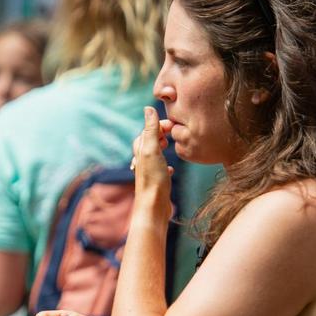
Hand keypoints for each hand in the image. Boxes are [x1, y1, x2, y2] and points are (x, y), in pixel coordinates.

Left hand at [131, 106, 173, 220]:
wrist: (153, 207)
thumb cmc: (153, 178)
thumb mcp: (152, 149)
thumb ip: (151, 129)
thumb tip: (148, 108)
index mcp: (140, 149)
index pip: (148, 129)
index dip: (161, 124)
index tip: (174, 126)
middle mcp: (142, 158)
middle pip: (151, 140)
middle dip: (163, 134)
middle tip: (174, 135)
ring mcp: (148, 170)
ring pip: (155, 153)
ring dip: (163, 147)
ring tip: (172, 146)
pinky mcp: (155, 181)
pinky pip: (160, 169)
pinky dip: (165, 165)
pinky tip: (171, 169)